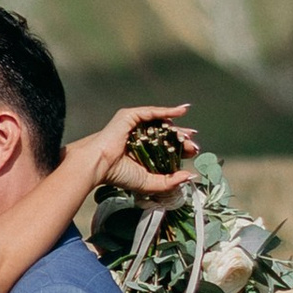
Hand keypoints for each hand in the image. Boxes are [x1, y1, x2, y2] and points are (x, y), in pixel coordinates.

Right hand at [80, 101, 200, 197]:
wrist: (99, 165)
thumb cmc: (118, 175)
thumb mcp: (150, 182)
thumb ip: (170, 181)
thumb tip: (190, 176)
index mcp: (142, 151)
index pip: (165, 147)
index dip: (180, 148)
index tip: (193, 151)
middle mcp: (139, 136)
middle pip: (165, 134)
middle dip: (181, 139)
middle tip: (192, 145)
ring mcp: (134, 125)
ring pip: (160, 123)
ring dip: (176, 128)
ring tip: (187, 134)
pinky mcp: (130, 116)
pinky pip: (152, 111)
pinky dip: (168, 111)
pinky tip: (182, 111)